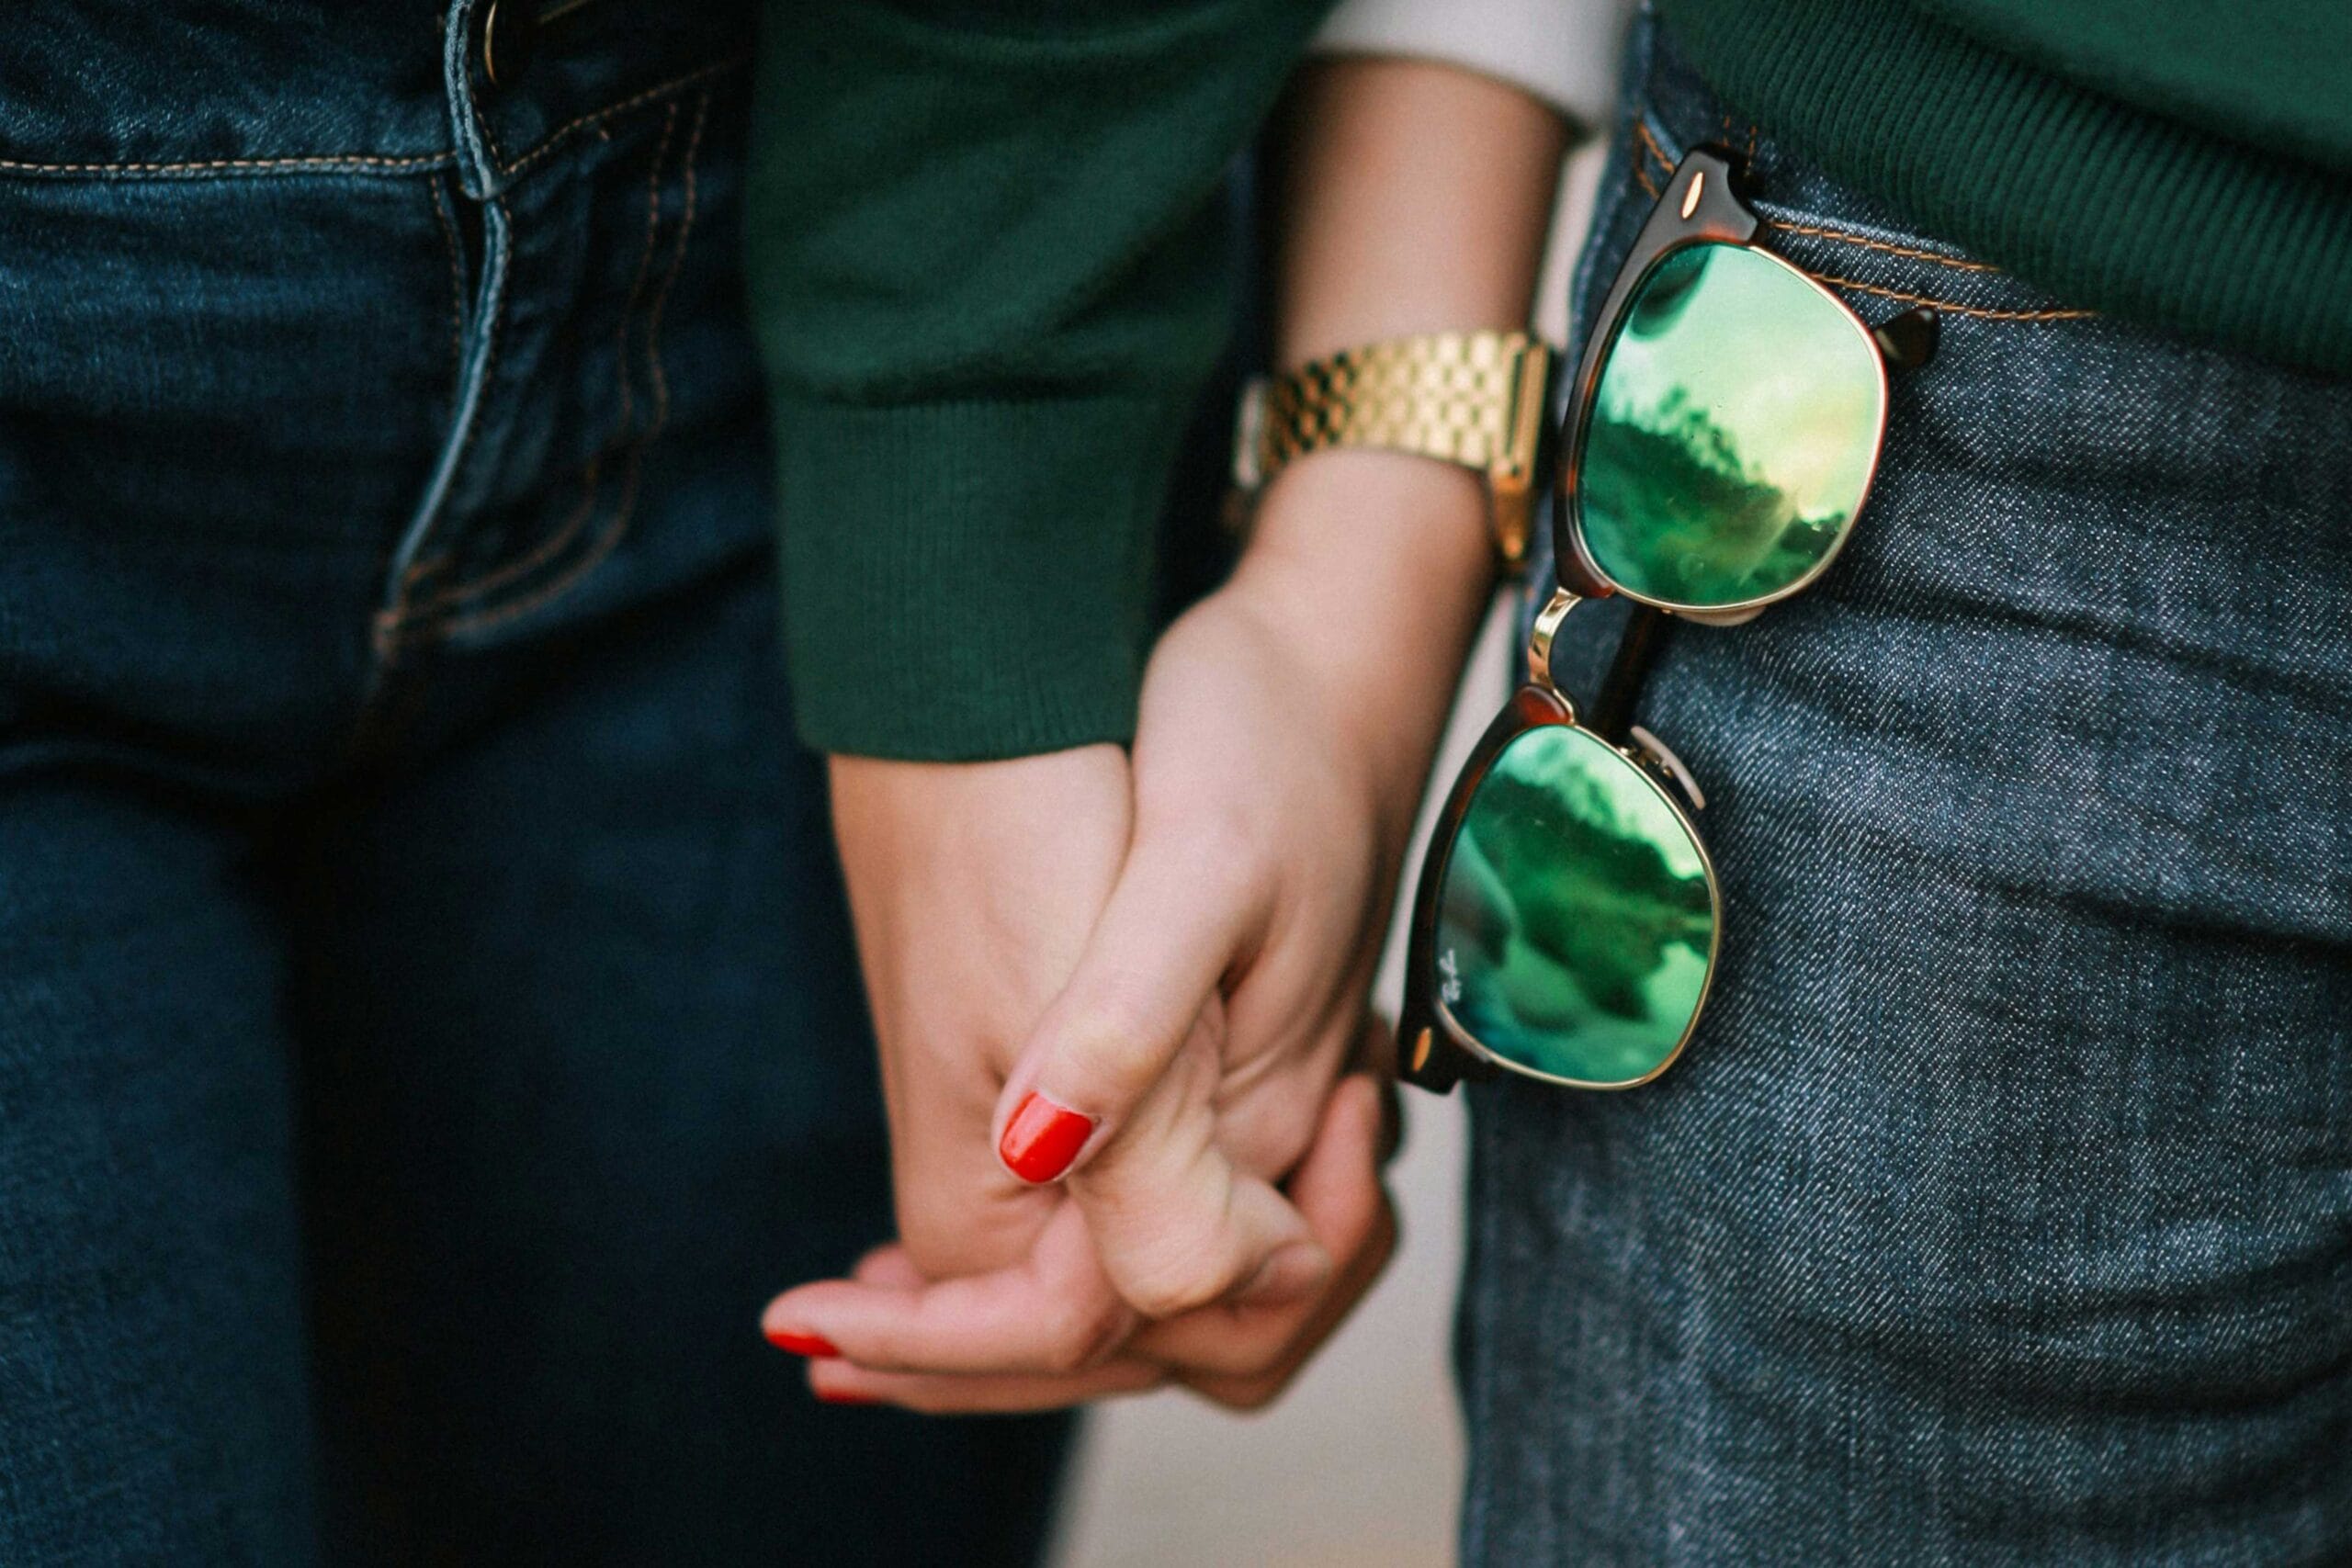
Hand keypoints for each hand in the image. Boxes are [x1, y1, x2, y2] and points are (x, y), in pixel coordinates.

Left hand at [765, 452, 1490, 1407]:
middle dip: (982, 1364)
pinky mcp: (1229, 1074)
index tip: (802, 1326)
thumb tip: (1030, 1154)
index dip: (955, 1345)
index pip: (1109, 1311)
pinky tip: (959, 1231)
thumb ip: (1133, 1026)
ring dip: (1022, 1332)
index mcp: (1253, 1113)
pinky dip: (1054, 1260)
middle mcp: (1263, 1143)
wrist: (1325, 662)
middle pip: (1139, 1343)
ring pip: (1149, 1302)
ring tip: (875, 1311)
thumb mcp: (1202, 862)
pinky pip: (1146, 1219)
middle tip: (825, 1340)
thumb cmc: (1264, 739)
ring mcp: (1253, 1113)